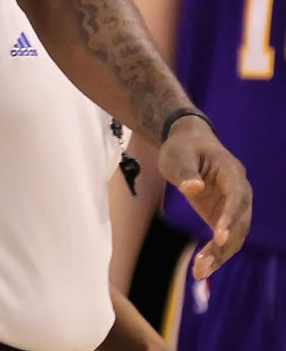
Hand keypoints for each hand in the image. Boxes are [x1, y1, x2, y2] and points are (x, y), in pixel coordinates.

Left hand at [158, 116, 250, 278]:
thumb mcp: (177, 155)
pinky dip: (215, 254)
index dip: (230, 218)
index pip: (236, 198)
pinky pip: (224, 239)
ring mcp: (233, 207)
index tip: (218, 237)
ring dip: (220, 255)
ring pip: (235, 236)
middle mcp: (239, 193)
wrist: (188, 145)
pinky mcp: (223, 216)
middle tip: (203, 263)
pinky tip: (201, 268)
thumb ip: (185, 171)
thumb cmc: (182, 148)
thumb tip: (194, 188)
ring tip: (200, 272)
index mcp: (232, 173)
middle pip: (240, 223)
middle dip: (224, 245)